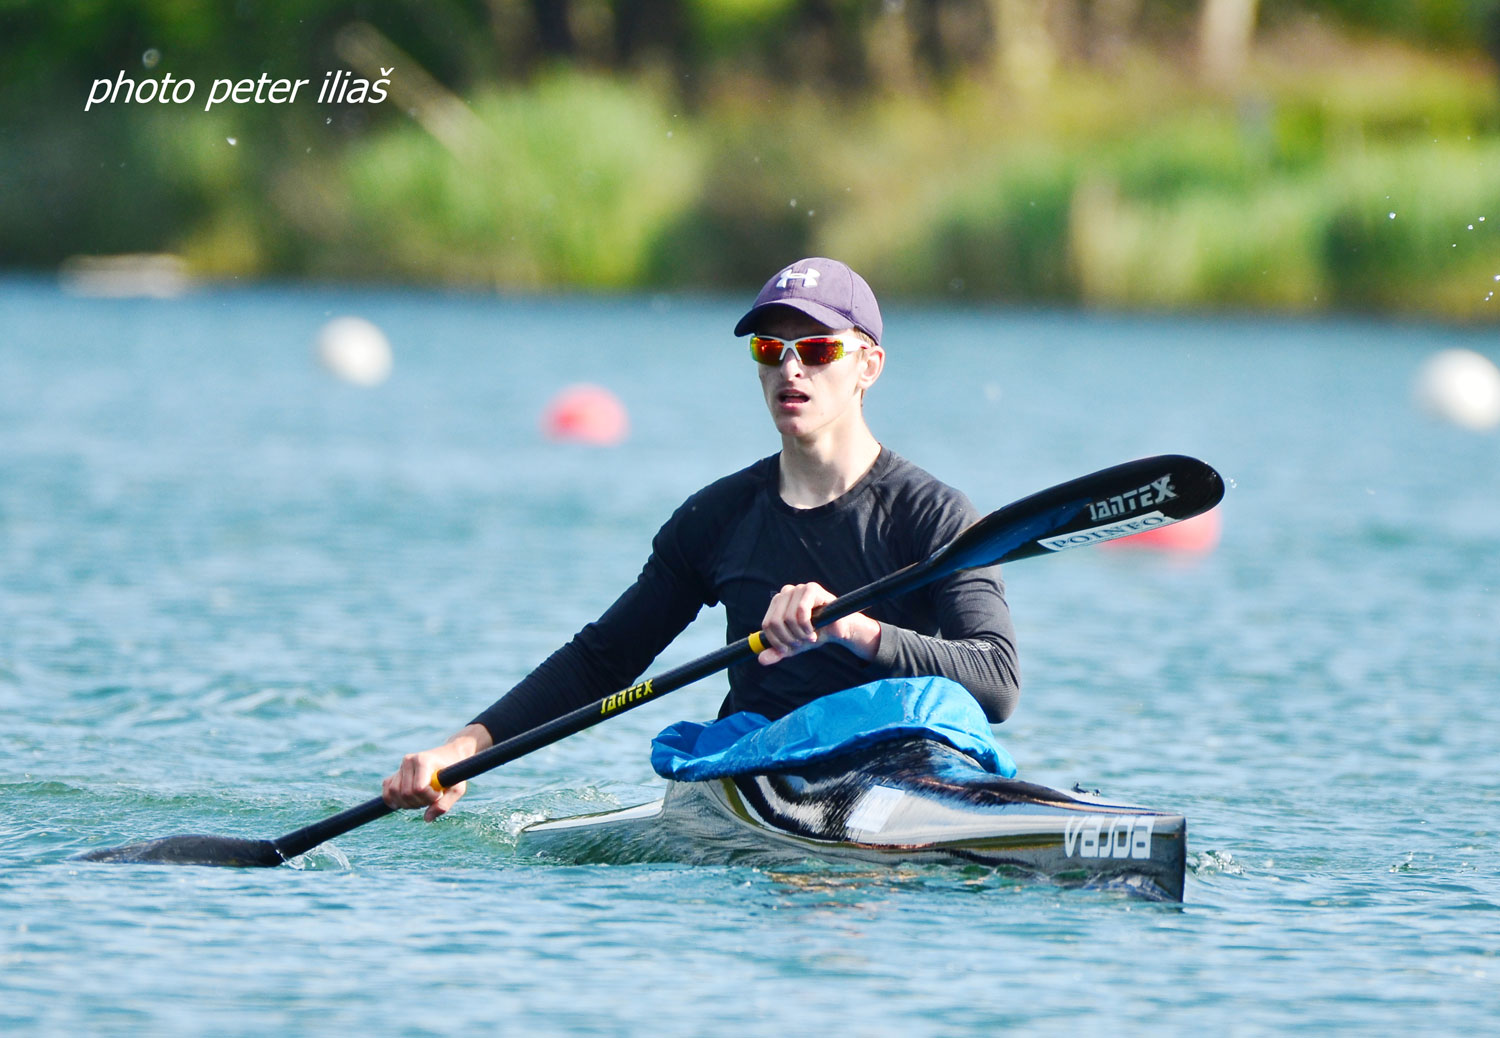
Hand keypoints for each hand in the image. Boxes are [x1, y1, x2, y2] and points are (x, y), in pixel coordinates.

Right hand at [381, 723, 491, 821]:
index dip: (429, 798)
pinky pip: (387, 791)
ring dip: (408, 804)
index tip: (440, 794)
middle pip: (406, 793)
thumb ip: (444, 804)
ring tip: (422, 799)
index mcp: (423, 761)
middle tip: (432, 798)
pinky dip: (392, 800)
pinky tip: (403, 803)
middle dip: (419, 802)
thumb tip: (427, 819)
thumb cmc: (454, 773)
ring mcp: (400, 767)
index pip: (419, 788)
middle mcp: (408, 761)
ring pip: (394, 793)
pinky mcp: (396, 773)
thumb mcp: (457, 789)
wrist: (449, 757)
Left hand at [756, 581, 880, 665]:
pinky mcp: (811, 589)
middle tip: (801, 642)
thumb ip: (777, 652)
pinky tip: (813, 630)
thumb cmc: (814, 634)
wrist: (837, 631)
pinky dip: (806, 626)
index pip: (766, 625)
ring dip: (799, 634)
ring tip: (809, 636)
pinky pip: (800, 611)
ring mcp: (798, 589)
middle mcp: (785, 592)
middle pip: (774, 622)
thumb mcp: (793, 646)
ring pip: (787, 618)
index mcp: (777, 603)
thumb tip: (761, 660)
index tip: (788, 648)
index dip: (776, 641)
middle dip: (788, 639)